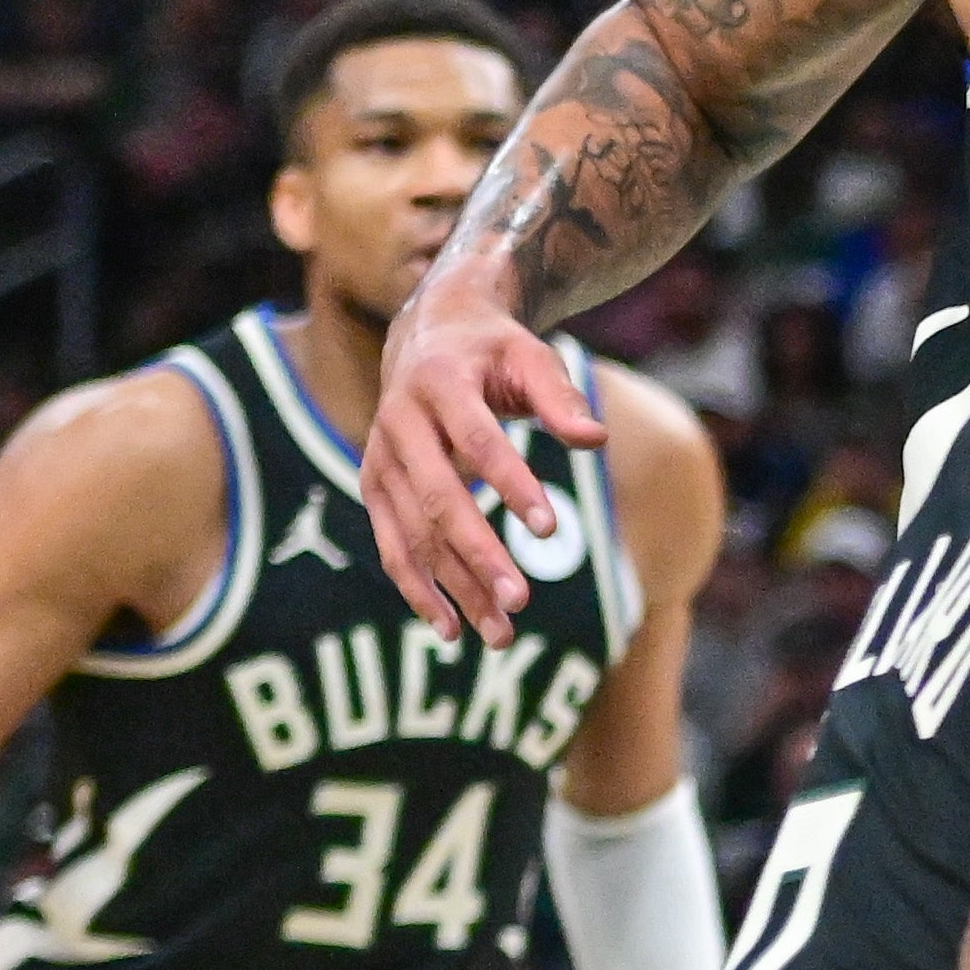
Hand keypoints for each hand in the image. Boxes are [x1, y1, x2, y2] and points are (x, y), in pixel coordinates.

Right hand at [364, 261, 603, 644]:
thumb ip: (560, 395)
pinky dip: (418, 588)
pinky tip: (450, 628)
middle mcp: (397, 423)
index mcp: (438, 383)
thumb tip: (594, 440)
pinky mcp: (374, 487)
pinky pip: (392, 546)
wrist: (428, 335)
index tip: (551, 530)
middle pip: (438, 499)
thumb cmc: (493, 348)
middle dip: (478, 554)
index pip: (477, 441)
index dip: (511, 484)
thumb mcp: (530, 354)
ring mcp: (379, 459)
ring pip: (411, 534)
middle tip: (522, 601)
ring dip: (452, 586)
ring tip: (500, 634)